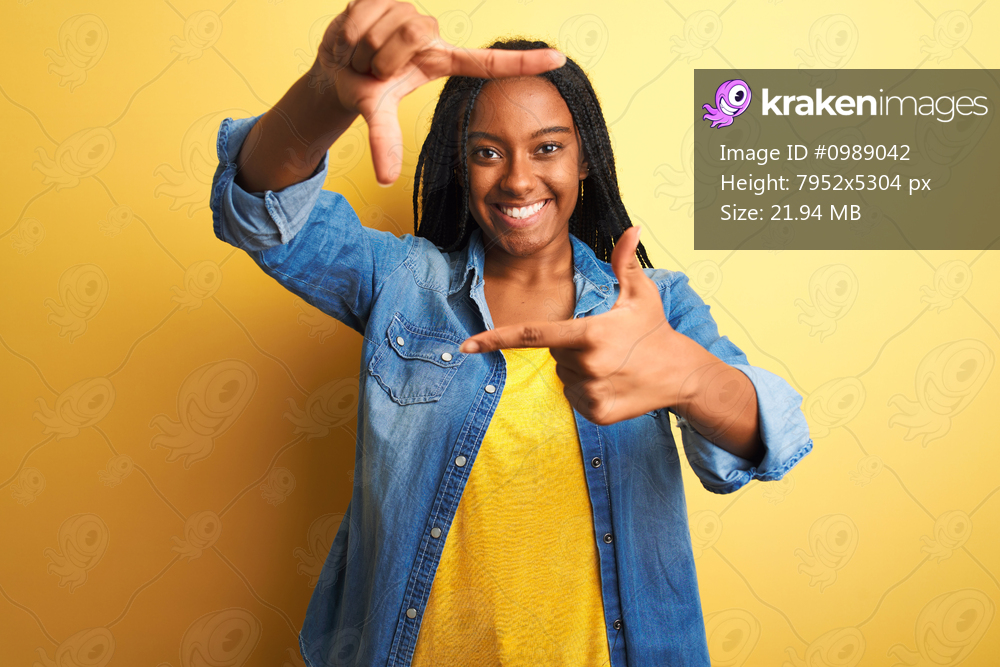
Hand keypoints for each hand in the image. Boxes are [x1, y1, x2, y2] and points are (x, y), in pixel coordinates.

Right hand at [312, 0, 566, 183]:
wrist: (331, 65)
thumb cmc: (362, 86)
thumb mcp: (374, 111)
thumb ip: (384, 140)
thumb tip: (386, 179)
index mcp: (440, 60)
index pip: (487, 62)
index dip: (523, 62)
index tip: (559, 60)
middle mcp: (430, 32)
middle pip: (417, 32)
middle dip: (385, 56)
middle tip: (373, 69)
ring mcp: (408, 9)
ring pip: (391, 22)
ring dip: (365, 45)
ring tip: (361, 54)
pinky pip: (366, 10)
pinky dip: (351, 29)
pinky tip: (351, 36)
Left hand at [459, 227, 713, 424]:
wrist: (683, 376)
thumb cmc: (655, 330)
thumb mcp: (640, 293)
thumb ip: (625, 261)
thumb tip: (631, 226)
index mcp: (589, 334)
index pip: (532, 336)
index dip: (495, 339)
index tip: (467, 345)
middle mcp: (586, 366)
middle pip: (554, 356)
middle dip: (570, 348)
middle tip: (605, 345)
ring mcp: (591, 393)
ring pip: (564, 378)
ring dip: (579, 371)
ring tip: (613, 365)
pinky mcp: (596, 414)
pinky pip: (575, 398)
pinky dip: (588, 391)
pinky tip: (614, 383)